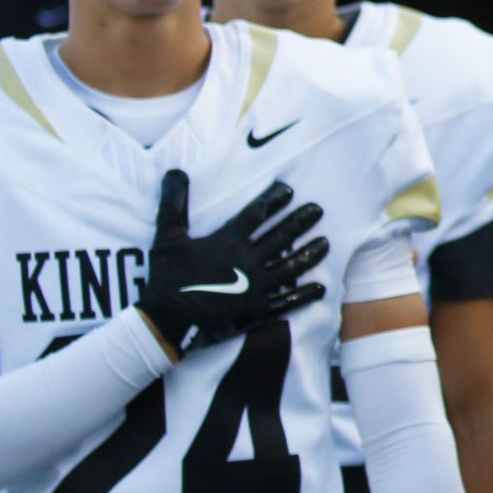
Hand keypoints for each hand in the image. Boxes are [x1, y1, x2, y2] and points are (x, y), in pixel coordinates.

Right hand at [138, 169, 327, 356]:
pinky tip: (321, 288)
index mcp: (227, 241)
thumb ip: (174, 203)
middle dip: (300, 222)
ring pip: (290, 266)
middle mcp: (248, 260)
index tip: (289, 191)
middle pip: (280, 236)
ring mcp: (256, 287)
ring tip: (325, 244)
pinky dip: (305, 294)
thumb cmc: (167, 277)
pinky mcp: (257, 310)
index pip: (256, 213)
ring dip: (309, 254)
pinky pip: (287, 300)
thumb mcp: (167, 236)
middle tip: (318, 210)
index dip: (273, 200)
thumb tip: (175, 172)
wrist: (167, 320)